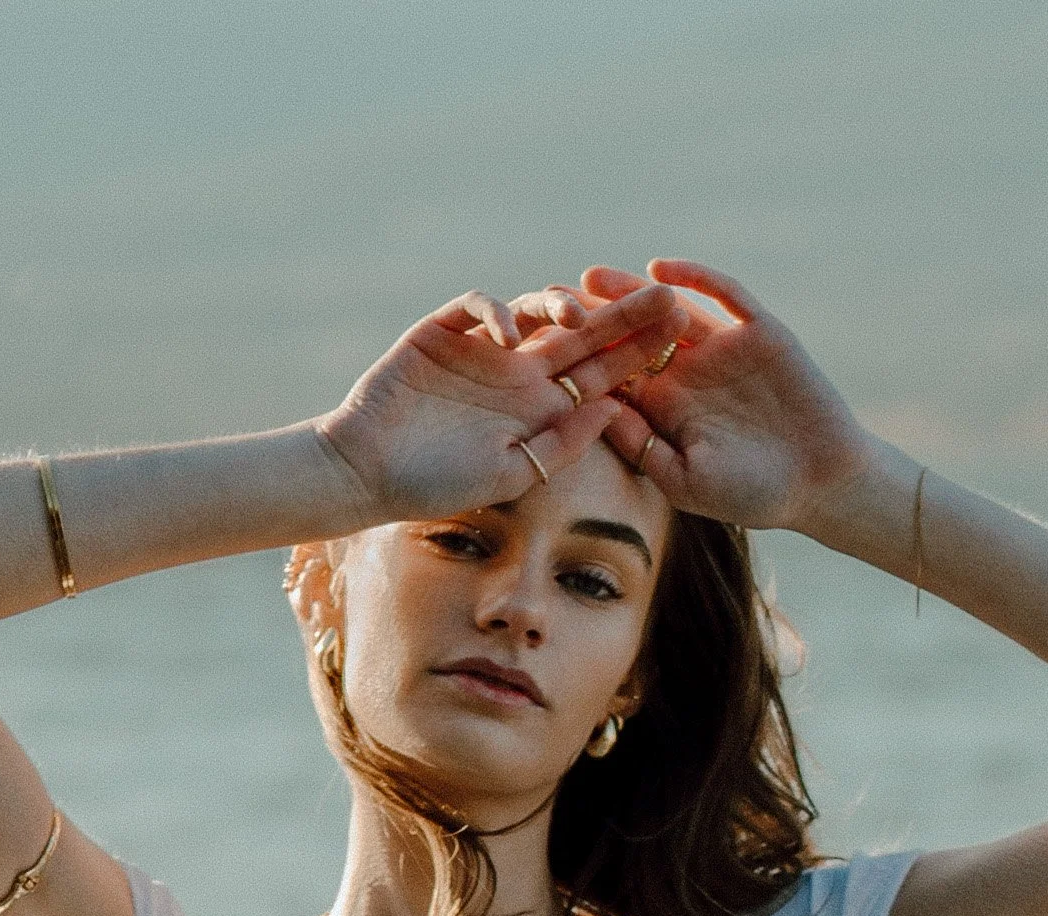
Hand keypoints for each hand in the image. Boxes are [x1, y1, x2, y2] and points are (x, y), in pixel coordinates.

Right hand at [315, 284, 681, 523]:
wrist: (367, 471)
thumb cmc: (437, 486)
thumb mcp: (512, 473)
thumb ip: (562, 443)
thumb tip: (615, 406)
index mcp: (541, 410)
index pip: (600, 375)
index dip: (638, 357)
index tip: (680, 343)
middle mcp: (520, 374)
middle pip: (582, 335)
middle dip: (624, 316)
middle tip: (667, 298)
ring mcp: (484, 349)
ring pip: (537, 310)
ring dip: (563, 306)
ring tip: (579, 316)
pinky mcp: (445, 330)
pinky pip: (480, 307)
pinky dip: (498, 312)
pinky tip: (509, 337)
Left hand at [578, 260, 877, 532]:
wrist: (821, 482)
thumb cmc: (752, 494)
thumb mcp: (685, 480)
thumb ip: (641, 447)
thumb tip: (592, 412)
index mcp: (665, 410)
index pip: (615, 377)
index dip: (580, 363)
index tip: (538, 350)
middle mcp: (688, 373)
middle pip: (632, 337)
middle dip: (595, 320)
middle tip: (552, 301)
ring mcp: (722, 348)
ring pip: (669, 310)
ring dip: (632, 292)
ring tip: (591, 277)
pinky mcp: (758, 330)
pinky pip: (723, 295)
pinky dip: (695, 278)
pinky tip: (661, 267)